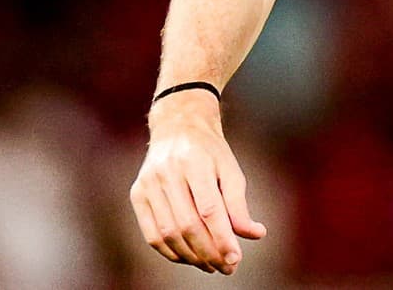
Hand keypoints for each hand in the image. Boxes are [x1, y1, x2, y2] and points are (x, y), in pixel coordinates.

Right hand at [129, 90, 266, 274]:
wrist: (178, 126)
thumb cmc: (210, 151)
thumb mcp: (231, 169)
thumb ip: (239, 204)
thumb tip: (255, 234)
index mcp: (194, 162)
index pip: (208, 209)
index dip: (222, 238)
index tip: (236, 258)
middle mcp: (167, 173)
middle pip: (187, 225)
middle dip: (208, 252)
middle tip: (227, 267)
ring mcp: (148, 184)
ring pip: (167, 233)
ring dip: (191, 256)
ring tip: (211, 265)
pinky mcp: (137, 194)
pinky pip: (152, 234)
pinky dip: (171, 252)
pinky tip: (189, 257)